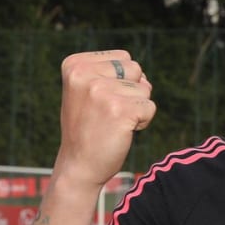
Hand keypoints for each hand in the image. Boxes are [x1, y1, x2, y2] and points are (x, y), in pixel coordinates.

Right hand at [54, 50, 156, 188]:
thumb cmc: (88, 128)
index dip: (121, 81)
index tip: (100, 101)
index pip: (123, 58)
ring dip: (137, 108)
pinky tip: (122, 131)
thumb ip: (112, 73)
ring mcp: (101, 91)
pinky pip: (150, 108)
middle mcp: (84, 74)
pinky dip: (143, 121)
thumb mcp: (88, 91)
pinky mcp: (119, 110)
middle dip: (132, 91)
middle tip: (109, 113)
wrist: (79, 166)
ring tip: (114, 123)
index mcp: (74, 64)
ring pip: (145, 89)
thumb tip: (144, 77)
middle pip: (136, 69)